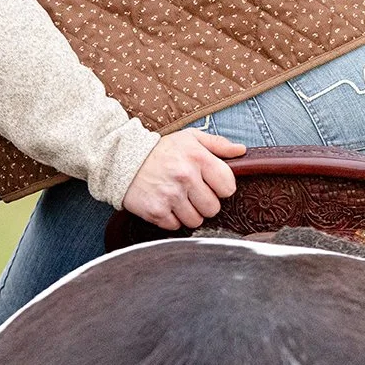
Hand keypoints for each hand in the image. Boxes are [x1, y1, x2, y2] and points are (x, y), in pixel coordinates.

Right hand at [121, 128, 244, 230]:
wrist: (122, 158)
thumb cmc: (161, 150)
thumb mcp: (189, 138)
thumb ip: (218, 144)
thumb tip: (242, 151)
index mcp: (198, 158)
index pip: (228, 187)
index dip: (220, 188)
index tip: (209, 184)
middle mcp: (185, 177)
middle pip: (213, 208)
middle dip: (204, 203)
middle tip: (191, 193)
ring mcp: (170, 195)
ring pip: (196, 221)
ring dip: (189, 213)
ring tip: (177, 199)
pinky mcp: (156, 211)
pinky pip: (176, 226)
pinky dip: (171, 219)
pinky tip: (164, 204)